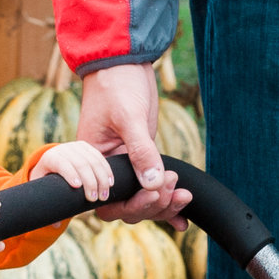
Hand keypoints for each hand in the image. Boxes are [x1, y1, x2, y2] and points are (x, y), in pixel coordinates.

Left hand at [31, 139, 115, 201]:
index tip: (78, 187)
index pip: (60, 163)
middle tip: (95, 199)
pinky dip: (107, 170)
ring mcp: (77, 147)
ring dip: (101, 178)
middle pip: (79, 162)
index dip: (69, 173)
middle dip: (90, 181)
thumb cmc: (47, 182)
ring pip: (92, 160)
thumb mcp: (43, 192)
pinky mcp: (88, 148)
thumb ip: (47, 207)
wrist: (53, 163)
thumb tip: (55, 226)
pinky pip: (100, 157)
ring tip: (104, 195)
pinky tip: (111, 183)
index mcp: (50, 158)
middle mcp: (64, 149)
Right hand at [77, 63, 191, 222]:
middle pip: (127, 205)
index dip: (133, 204)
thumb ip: (141, 151)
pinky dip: (166, 200)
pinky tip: (182, 216)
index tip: (155, 192)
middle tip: (173, 187)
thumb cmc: (117, 85)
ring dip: (163, 203)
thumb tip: (153, 183)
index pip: (109, 201)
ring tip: (183, 195)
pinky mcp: (142, 157)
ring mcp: (126, 164)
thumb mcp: (129, 117)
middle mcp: (108, 168)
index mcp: (94, 161)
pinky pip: (152, 185)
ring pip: (142, 198)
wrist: (125, 62)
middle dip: (152, 203)